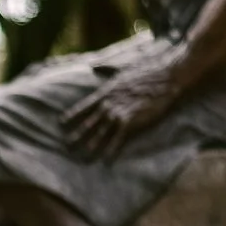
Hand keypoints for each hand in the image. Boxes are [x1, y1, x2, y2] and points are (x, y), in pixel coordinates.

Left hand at [64, 60, 180, 156]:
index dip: (73, 115)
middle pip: (89, 122)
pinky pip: (118, 139)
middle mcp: (108, 103)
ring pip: (101, 133)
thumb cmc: (146, 70)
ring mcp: (118, 113)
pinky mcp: (130, 121)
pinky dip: (111, 150)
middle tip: (67, 145)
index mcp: (105, 92)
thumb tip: (93, 65)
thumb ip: (106, 68)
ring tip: (83, 156)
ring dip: (92, 145)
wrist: (164, 77)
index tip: (61, 123)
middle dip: (78, 134)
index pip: (84, 106)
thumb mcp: (122, 68)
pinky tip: (106, 160)